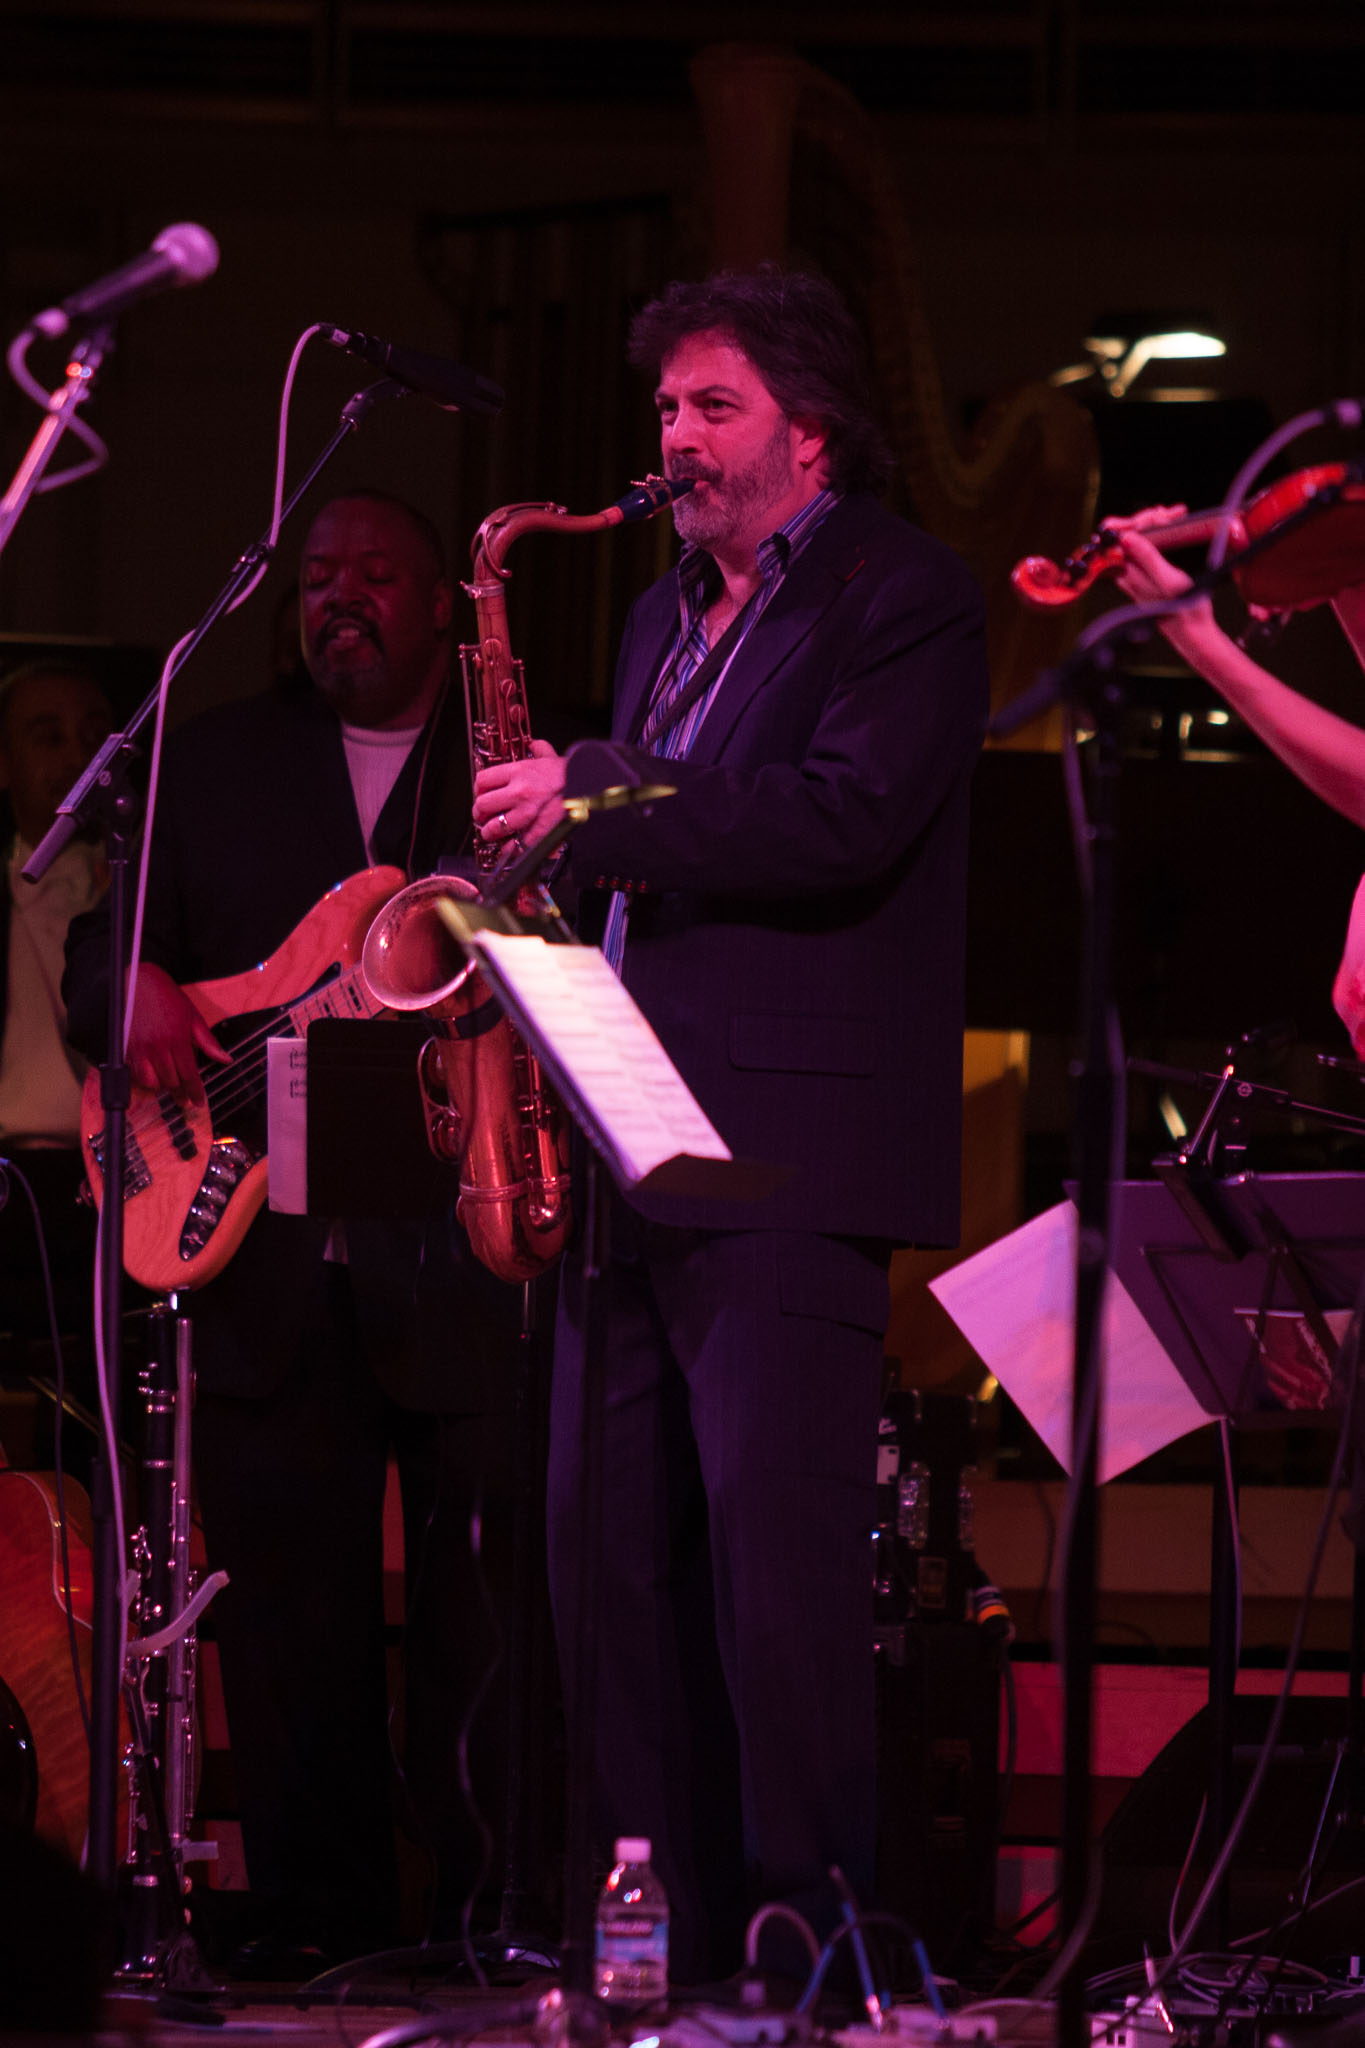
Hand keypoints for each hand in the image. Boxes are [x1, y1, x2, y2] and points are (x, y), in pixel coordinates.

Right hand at [126, 962, 229, 1104]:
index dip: (195, 1090)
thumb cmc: (167, 996)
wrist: (137, 981)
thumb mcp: (192, 1015)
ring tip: (169, 1089)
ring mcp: (139, 1048)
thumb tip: (225, 1059)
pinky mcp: (124, 1047)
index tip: (199, 1101)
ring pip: (150, 1082)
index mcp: (177, 1039)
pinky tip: (151, 1080)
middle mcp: (158, 1047)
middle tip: (185, 1100)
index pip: (189, 1073)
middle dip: (180, 1093)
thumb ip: (207, 1040)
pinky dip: (143, 1080)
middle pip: (170, 1081)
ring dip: (161, 1088)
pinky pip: (133, 1073)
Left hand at [472, 740, 565, 847]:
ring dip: (490, 832)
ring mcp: (528, 813)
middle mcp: (519, 791)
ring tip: (491, 833)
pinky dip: (510, 848)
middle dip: (480, 812)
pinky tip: (508, 848)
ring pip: (495, 826)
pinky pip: (516, 843)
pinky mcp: (538, 831)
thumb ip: (541, 750)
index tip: (481, 794)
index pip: (483, 780)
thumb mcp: (554, 757)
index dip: (479, 789)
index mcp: (520, 771)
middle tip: (482, 816)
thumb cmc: (574, 774)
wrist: (594, 788)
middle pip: (483, 804)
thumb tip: (535, 745)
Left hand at [1104, 507, 1195, 605]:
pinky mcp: (1144, 572)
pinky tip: (1173, 524)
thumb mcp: (1167, 580)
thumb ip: (1147, 558)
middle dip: (1151, 518)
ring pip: (1139, 536)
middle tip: (1175, 512)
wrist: (1190, 630)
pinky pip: (1146, 544)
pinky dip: (1160, 531)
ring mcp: (1134, 571)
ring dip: (1157, 522)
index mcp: (1127, 572)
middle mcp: (1126, 571)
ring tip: (1177, 514)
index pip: (1120, 535)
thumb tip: (1125, 537)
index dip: (1140, 520)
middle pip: (1129, 533)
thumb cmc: (1182, 607)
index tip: (1162, 515)